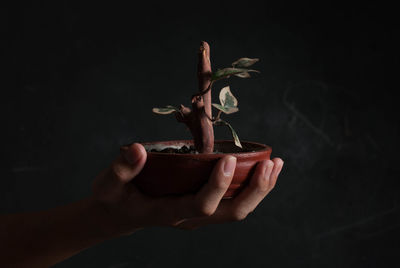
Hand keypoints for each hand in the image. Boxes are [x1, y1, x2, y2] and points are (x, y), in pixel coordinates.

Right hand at [92, 143, 283, 234]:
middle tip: (271, 164)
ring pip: (237, 209)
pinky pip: (232, 201)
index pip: (200, 204)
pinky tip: (261, 170)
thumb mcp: (108, 184)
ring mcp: (198, 214)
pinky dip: (250, 187)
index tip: (229, 160)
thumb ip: (122, 168)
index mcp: (168, 211)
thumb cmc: (114, 198)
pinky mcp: (202, 207)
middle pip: (231, 212)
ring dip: (259, 189)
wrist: (119, 214)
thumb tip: (138, 150)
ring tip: (276, 165)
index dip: (217, 185)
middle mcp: (189, 217)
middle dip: (254, 190)